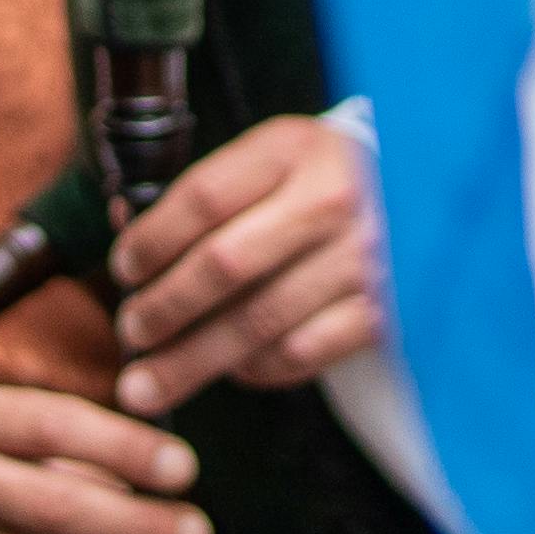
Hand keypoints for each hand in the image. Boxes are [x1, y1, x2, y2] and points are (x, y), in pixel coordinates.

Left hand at [107, 110, 384, 411]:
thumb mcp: (263, 160)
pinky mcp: (378, 314)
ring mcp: (360, 260)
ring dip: (191, 361)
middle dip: (163, 309)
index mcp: (291, 149)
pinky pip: (297, 356)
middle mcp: (331, 200)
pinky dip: (253, 372)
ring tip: (147, 383)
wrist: (412, 194)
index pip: (203, 198)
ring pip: (256, 323)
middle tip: (129, 334)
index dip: (151, 241)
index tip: (122, 272)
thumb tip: (123, 236)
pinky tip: (227, 372)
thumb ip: (199, 195)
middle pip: (224, 266)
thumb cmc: (310, 180)